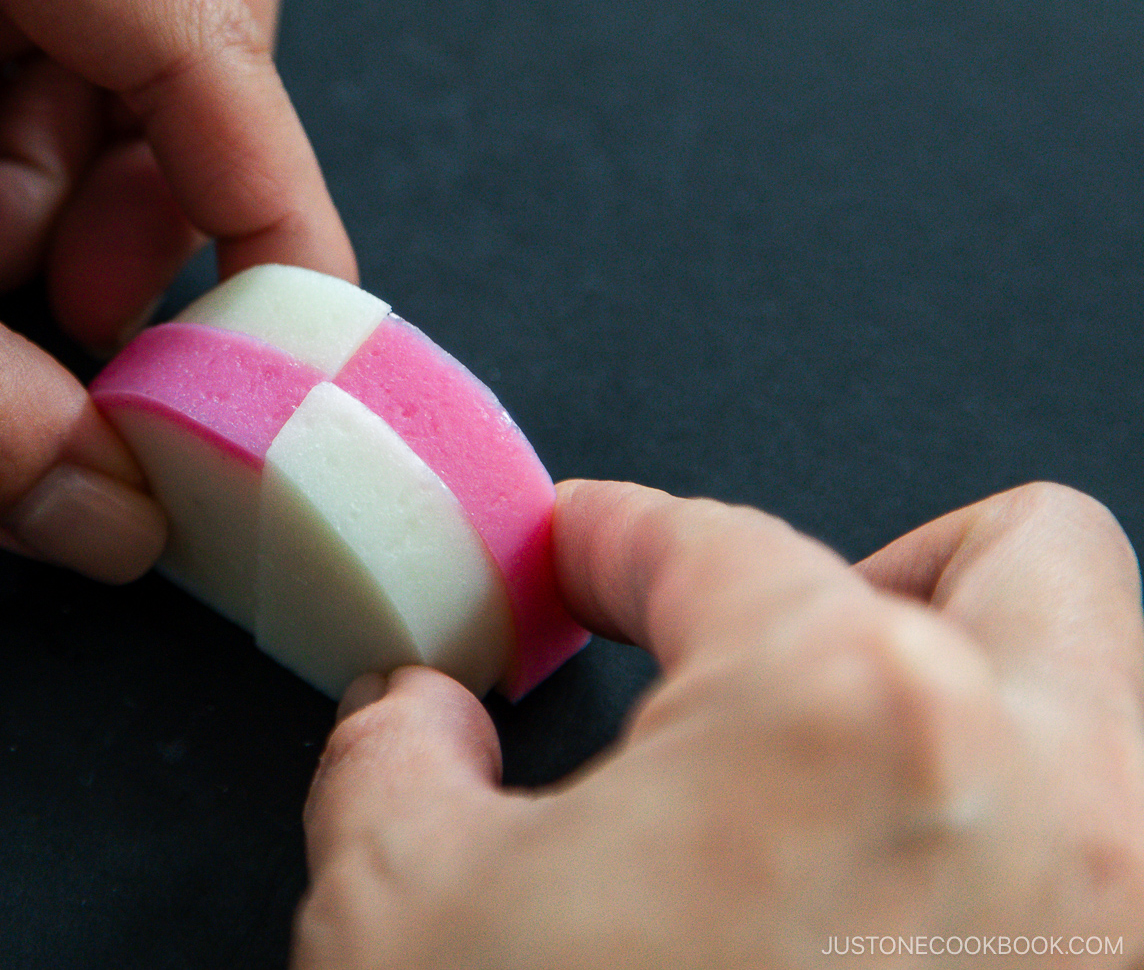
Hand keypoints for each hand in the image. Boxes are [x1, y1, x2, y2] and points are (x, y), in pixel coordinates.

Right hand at [298, 481, 1143, 967]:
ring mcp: (1125, 933)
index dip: (614, 536)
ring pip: (1117, 711)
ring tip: (838, 789)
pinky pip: (1113, 880)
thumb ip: (397, 750)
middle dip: (879, 565)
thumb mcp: (401, 914)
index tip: (583, 560)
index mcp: (838, 708)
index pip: (711, 541)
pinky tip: (879, 931)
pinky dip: (1013, 861)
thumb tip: (420, 711)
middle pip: (1019, 555)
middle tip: (761, 650)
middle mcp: (1046, 795)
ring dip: (984, 703)